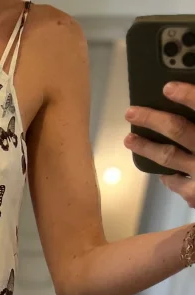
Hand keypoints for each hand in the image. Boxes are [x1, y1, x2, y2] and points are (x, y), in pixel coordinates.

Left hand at [126, 82, 194, 206]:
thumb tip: (191, 106)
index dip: (187, 96)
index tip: (167, 88)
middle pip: (178, 130)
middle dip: (152, 120)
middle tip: (131, 112)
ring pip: (168, 156)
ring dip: (146, 147)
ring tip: (130, 139)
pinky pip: (174, 181)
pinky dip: (166, 174)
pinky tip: (159, 169)